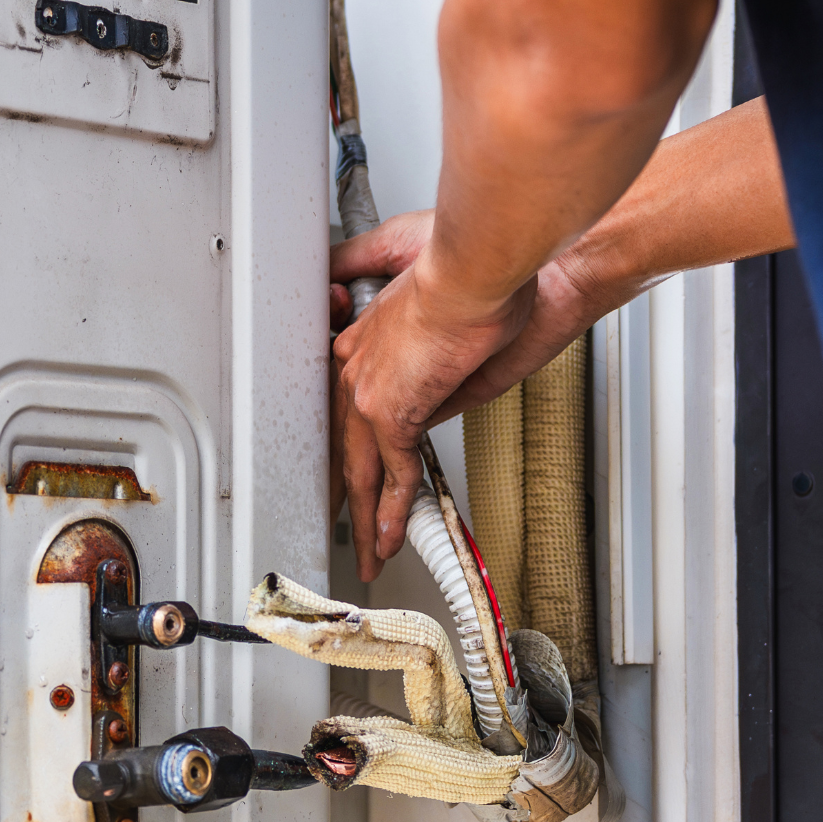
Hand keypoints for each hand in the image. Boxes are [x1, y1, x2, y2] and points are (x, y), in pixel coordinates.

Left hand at [330, 239, 534, 581]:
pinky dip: (394, 510)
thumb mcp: (442, 329)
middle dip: (348, 497)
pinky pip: (393, 473)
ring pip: (360, 470)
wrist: (478, 270)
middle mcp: (355, 367)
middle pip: (344, 447)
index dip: (350, 451)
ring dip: (367, 518)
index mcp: (362, 345)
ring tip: (373, 551)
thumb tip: (436, 401)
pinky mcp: (392, 408)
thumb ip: (432, 374)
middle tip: (352, 531)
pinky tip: (395, 533)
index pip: (346, 413)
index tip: (353, 478)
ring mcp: (368, 390)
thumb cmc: (470, 279)